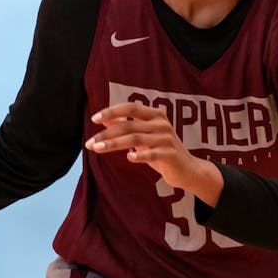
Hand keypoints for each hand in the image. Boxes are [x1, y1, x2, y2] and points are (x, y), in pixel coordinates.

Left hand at [85, 102, 217, 196]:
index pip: (130, 107)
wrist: (187, 170)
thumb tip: (103, 118)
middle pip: (129, 125)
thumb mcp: (142, 137)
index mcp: (155, 115)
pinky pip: (153, 153)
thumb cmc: (161, 151)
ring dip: (114, 144)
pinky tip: (129, 158)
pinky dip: (140, 155)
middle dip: (107, 134)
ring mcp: (167, 138)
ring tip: (98, 149)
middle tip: (90, 143)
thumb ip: (125, 125)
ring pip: (136, 139)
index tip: (94, 119)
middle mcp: (161, 123)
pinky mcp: (171, 154)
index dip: (112, 111)